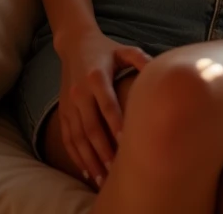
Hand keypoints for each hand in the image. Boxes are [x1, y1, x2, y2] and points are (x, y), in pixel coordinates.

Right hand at [57, 29, 152, 187]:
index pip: (106, 104)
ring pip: (77, 136)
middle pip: (90, 126)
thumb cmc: (106, 49)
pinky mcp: (63, 111)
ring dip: (89, 158)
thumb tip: (160, 68)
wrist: (75, 44)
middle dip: (102, 150)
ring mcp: (69, 103)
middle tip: (115, 170)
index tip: (126, 143)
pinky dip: (76, 156)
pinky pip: (68, 138)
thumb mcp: (123, 50)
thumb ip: (140, 59)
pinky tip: (87, 170)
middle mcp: (80, 91)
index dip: (115, 124)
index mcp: (96, 76)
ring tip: (102, 178)